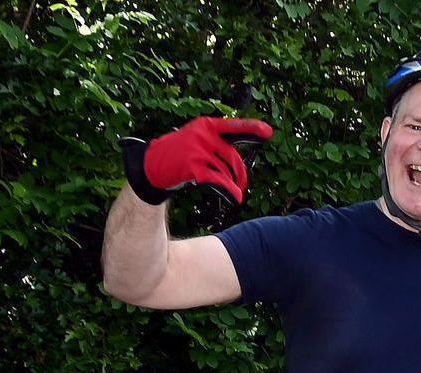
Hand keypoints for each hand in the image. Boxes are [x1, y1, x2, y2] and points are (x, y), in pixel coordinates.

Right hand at [118, 117, 272, 204]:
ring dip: (232, 185)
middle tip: (243, 184)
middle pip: (232, 157)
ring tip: (234, 193)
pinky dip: (228, 191)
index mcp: (206, 125)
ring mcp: (198, 149)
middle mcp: (203, 134)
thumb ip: (217, 144)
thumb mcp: (196, 141)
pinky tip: (234, 198)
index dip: (251, 128)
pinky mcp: (194, 165)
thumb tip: (239, 159)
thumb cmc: (178, 154)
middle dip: (240, 173)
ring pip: (226, 171)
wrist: (151, 165)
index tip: (268, 132)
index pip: (233, 126)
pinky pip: (218, 180)